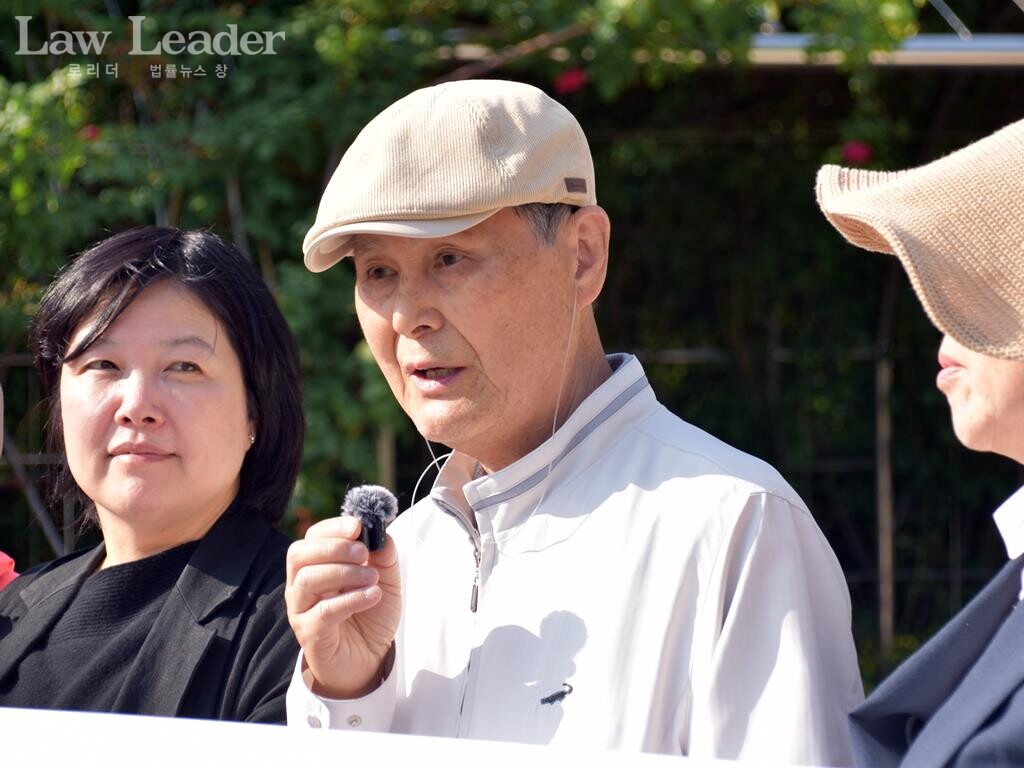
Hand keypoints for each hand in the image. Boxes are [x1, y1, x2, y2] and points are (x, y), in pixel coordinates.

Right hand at [285, 515, 400, 697]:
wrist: (369, 660)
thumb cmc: (371, 616)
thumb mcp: (386, 581)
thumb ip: (384, 557)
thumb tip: (382, 536)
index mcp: (317, 566)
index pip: (313, 537)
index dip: (333, 528)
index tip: (358, 526)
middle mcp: (302, 585)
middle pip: (300, 554)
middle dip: (334, 547)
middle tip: (363, 554)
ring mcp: (302, 609)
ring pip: (308, 580)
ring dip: (344, 573)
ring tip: (372, 579)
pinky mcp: (309, 633)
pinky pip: (323, 611)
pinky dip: (350, 599)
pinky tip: (371, 596)